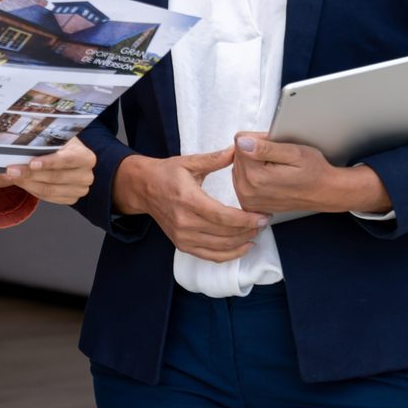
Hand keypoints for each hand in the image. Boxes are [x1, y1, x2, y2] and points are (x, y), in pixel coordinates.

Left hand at [0, 137, 95, 205]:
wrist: (67, 156)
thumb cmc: (60, 144)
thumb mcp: (57, 138)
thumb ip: (44, 140)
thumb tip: (19, 143)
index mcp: (86, 157)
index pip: (68, 160)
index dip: (49, 162)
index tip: (31, 162)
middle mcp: (86, 175)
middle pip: (55, 177)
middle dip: (30, 174)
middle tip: (10, 170)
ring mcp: (80, 190)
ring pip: (49, 190)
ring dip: (27, 183)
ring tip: (11, 175)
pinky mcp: (71, 199)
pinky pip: (48, 198)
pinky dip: (31, 190)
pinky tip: (20, 181)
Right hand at [114, 148, 268, 260]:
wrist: (142, 188)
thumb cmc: (166, 173)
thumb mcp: (189, 162)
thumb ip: (215, 159)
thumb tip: (239, 150)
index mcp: (188, 200)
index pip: (223, 217)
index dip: (245, 220)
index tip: (262, 217)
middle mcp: (184, 222)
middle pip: (224, 234)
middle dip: (249, 230)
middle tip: (264, 222)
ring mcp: (182, 236)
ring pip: (220, 248)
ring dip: (242, 243)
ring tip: (257, 232)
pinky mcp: (182, 244)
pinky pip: (210, 256)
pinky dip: (229, 255)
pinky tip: (243, 246)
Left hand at [229, 135, 390, 216]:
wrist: (324, 192)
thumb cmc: (314, 172)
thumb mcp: (294, 153)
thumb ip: (265, 147)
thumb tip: (242, 142)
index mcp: (256, 176)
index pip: (241, 142)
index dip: (260, 140)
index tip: (275, 147)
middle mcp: (247, 191)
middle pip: (238, 155)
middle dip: (256, 152)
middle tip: (279, 159)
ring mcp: (248, 200)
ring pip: (239, 167)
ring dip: (254, 164)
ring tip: (276, 169)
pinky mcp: (250, 204)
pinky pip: (242, 180)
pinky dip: (254, 176)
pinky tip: (270, 179)